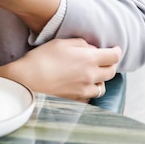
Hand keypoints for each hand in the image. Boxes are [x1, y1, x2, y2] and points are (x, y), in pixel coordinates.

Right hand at [0, 38, 121, 100]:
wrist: (28, 80)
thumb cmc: (42, 58)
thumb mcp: (61, 43)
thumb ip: (80, 44)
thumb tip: (91, 49)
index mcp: (89, 60)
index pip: (113, 56)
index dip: (116, 51)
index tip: (114, 49)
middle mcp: (91, 77)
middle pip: (111, 72)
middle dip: (110, 65)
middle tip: (104, 60)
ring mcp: (84, 91)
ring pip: (102, 87)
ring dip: (99, 79)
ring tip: (90, 74)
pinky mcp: (77, 101)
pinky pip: (90, 96)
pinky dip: (88, 90)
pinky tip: (78, 85)